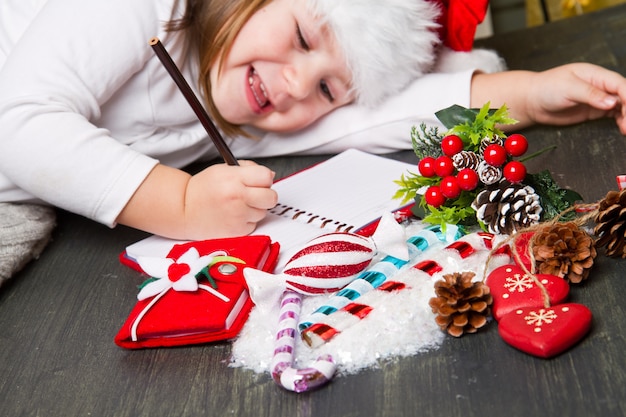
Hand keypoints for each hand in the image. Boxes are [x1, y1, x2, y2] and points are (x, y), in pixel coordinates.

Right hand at [116, 161, 277, 239]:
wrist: (184, 210)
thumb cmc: (203, 189)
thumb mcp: (223, 169)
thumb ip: (248, 169)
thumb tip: (270, 176)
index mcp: (234, 179)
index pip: (266, 176)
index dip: (264, 179)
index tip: (259, 181)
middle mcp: (237, 197)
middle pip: (272, 197)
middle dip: (266, 195)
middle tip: (254, 194)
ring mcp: (238, 216)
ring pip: (264, 212)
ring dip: (255, 209)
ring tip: (238, 205)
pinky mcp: (238, 231)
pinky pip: (254, 224)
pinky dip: (247, 221)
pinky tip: (233, 216)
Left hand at [525, 63, 625, 132]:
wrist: (532, 101)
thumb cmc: (547, 88)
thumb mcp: (568, 88)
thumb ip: (590, 94)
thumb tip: (612, 102)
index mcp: (596, 74)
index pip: (620, 84)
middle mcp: (601, 85)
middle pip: (624, 95)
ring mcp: (599, 99)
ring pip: (622, 106)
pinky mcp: (594, 111)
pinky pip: (614, 115)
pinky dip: (621, 121)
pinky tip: (623, 129)